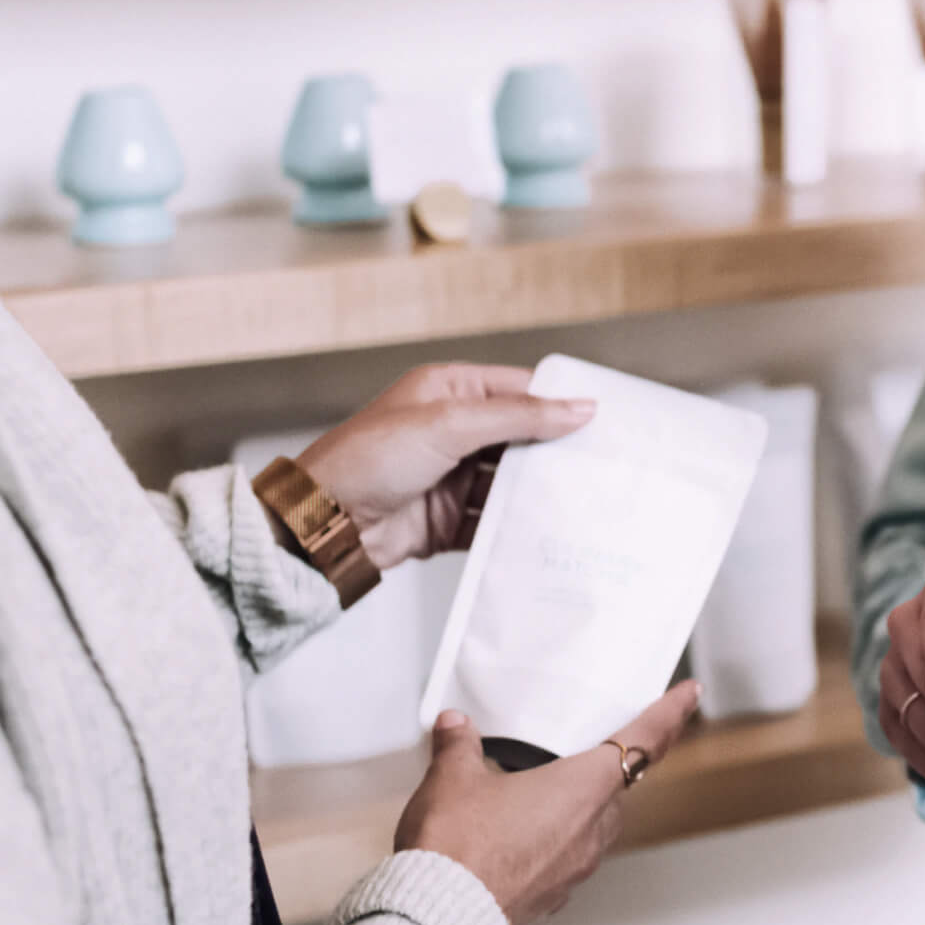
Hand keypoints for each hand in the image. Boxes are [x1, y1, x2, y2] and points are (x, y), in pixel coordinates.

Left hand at [294, 364, 594, 571]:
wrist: (322, 525)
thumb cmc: (366, 460)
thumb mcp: (449, 425)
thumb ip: (518, 416)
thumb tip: (579, 407)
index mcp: (449, 393)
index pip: (520, 390)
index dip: (560, 403)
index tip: (603, 420)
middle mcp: (453, 432)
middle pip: (521, 440)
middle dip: (555, 453)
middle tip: (603, 465)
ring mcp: (452, 477)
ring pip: (511, 484)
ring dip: (538, 495)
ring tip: (582, 502)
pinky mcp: (448, 520)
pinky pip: (494, 523)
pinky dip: (516, 529)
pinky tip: (544, 534)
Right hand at [394, 681, 700, 924]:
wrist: (438, 918)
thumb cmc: (457, 850)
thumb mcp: (452, 780)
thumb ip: (459, 745)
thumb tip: (456, 726)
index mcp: (584, 787)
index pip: (645, 739)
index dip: (670, 713)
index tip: (689, 695)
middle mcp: (591, 828)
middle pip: (615, 786)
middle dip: (597, 769)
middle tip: (571, 754)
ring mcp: (576, 867)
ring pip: (591, 825)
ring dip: (571, 809)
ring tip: (526, 799)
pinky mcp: (553, 895)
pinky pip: (565, 858)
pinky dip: (548, 844)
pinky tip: (510, 841)